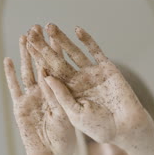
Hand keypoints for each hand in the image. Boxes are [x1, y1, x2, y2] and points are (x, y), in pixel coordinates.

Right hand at [4, 25, 75, 154]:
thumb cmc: (65, 142)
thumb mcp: (66, 117)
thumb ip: (59, 97)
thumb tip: (51, 75)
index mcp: (60, 94)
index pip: (58, 67)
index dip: (56, 51)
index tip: (56, 34)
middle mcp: (46, 93)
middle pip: (42, 65)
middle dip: (39, 47)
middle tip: (37, 27)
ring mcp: (32, 99)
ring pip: (28, 72)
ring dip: (25, 55)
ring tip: (23, 37)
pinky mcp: (20, 108)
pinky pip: (15, 88)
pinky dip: (11, 75)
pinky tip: (8, 60)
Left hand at [26, 23, 153, 146]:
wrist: (126, 128)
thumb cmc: (100, 127)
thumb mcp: (75, 113)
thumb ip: (61, 95)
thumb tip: (46, 76)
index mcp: (68, 93)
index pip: (49, 73)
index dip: (38, 59)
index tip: (27, 46)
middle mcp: (78, 81)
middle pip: (58, 60)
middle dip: (45, 46)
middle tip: (32, 32)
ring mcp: (92, 74)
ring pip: (74, 53)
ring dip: (62, 40)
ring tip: (49, 26)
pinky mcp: (107, 69)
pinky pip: (96, 52)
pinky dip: (88, 41)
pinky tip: (77, 30)